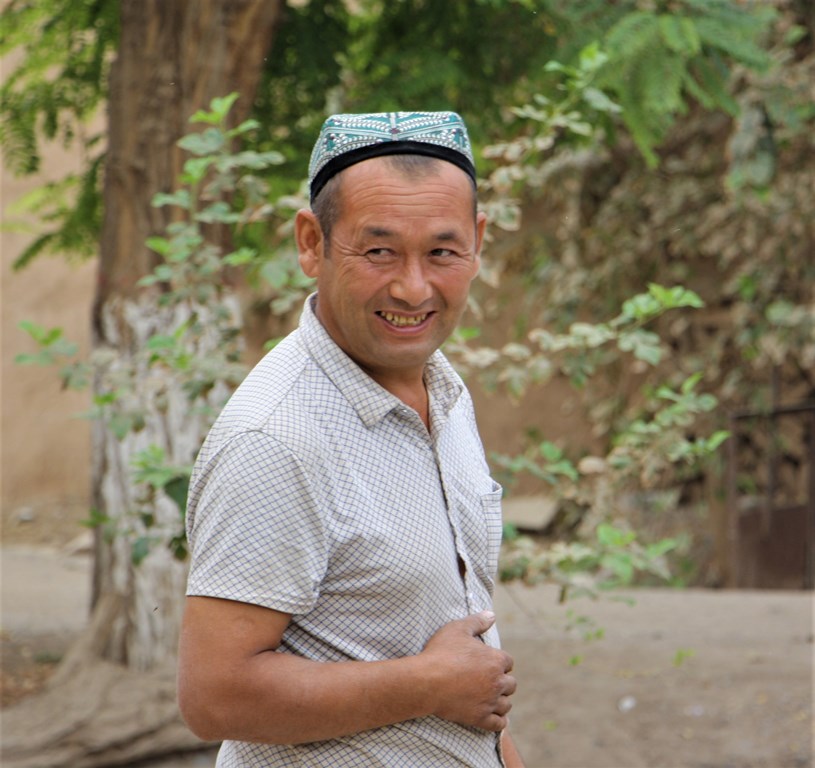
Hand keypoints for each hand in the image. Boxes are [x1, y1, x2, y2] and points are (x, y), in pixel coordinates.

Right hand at [421, 611, 515, 731]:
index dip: (499, 662)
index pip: (508, 662)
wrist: (426, 681)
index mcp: (495, 660)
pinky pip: (498, 724)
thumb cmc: (441, 652)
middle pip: (511, 684)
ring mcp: (489, 701)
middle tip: (489, 681)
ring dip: (501, 701)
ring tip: (491, 699)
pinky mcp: (480, 718)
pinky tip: (494, 718)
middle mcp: (497, 681)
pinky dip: (499, 721)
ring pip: (506, 705)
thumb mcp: (457, 629)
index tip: (490, 664)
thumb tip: (491, 615)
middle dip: (502, 682)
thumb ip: (477, 621)